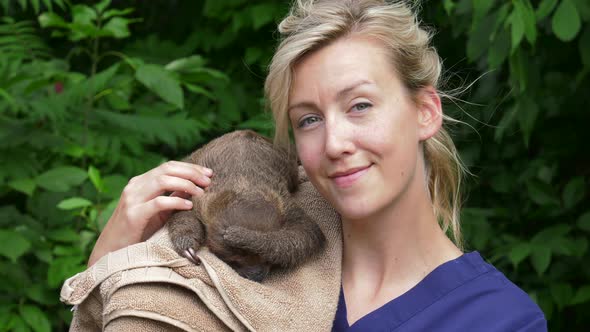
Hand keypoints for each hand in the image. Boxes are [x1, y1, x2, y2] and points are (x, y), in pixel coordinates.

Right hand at [87, 161, 212, 266]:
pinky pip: (158, 203)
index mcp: (141, 182)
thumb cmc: (138, 231)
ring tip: (201, 192)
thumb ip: (173, 196)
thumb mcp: (159, 211)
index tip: (208, 173)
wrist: (112, 251)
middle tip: (208, 181)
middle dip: (191, 173)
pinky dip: (176, 201)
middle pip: (167, 169)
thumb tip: (195, 186)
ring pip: (162, 181)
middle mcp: (135, 186)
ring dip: (186, 184)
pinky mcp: (133, 215)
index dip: (190, 167)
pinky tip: (189, 206)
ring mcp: (132, 199)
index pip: (168, 166)